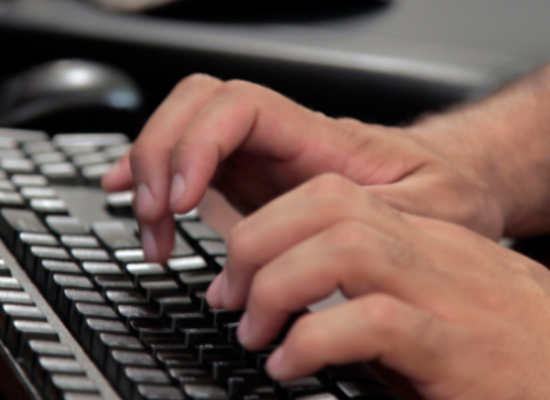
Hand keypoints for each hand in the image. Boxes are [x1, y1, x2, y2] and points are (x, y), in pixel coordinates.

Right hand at [102, 74, 503, 261]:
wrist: (450, 186)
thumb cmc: (442, 192)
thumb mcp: (432, 211)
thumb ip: (379, 224)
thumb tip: (319, 255)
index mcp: (320, 138)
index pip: (239, 105)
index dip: (199, 143)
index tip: (185, 200)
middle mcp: (282, 141)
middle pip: (196, 106)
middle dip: (161, 155)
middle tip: (158, 216)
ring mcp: (262, 161)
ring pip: (184, 132)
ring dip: (152, 175)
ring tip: (152, 232)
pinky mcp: (252, 185)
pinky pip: (190, 167)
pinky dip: (156, 183)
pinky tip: (143, 205)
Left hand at [206, 173, 549, 399]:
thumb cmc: (498, 340)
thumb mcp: (428, 299)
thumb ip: (368, 289)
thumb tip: (298, 303)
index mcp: (416, 237)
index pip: (329, 195)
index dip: (267, 225)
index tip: (237, 273)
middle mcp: (430, 251)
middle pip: (328, 206)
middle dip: (259, 242)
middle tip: (231, 294)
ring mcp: (447, 294)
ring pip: (345, 248)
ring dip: (280, 286)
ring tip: (256, 330)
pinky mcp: (459, 348)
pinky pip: (375, 321)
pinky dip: (315, 339)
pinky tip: (290, 366)